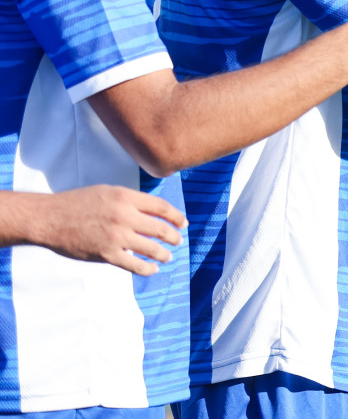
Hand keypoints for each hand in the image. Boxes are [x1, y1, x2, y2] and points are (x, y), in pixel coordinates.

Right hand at [31, 186, 185, 276]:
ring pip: (151, 248)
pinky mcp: (106, 254)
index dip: (176, 216)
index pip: (161, 207)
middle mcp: (125, 216)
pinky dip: (147, 268)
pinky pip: (134, 264)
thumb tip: (151, 212)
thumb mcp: (108, 191)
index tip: (183, 223)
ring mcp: (116, 236)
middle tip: (178, 241)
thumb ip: (130, 201)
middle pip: (161, 229)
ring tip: (168, 257)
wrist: (49, 218)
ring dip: (163, 254)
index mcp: (126, 197)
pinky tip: (152, 269)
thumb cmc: (77, 203)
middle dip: (174, 237)